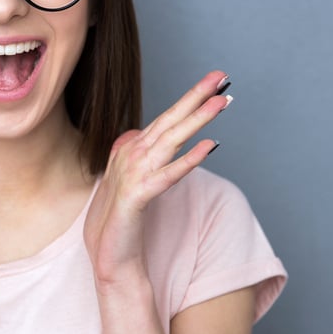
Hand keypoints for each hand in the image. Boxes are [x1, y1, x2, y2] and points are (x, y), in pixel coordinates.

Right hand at [83, 70, 231, 288]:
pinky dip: (188, 160)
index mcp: (132, 150)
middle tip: (220, 76)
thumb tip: (142, 133)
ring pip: (171, 140)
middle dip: (196, 96)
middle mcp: (131, 155)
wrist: (111, 257)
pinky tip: (209, 147)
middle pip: (169, 120)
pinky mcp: (137, 196)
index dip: (190, 99)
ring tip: (221, 102)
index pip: (166, 118)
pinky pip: (168, 175)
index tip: (214, 83)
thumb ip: (136, 155)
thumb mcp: (130, 181)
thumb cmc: (122, 221)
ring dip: (197, 120)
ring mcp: (133, 174)